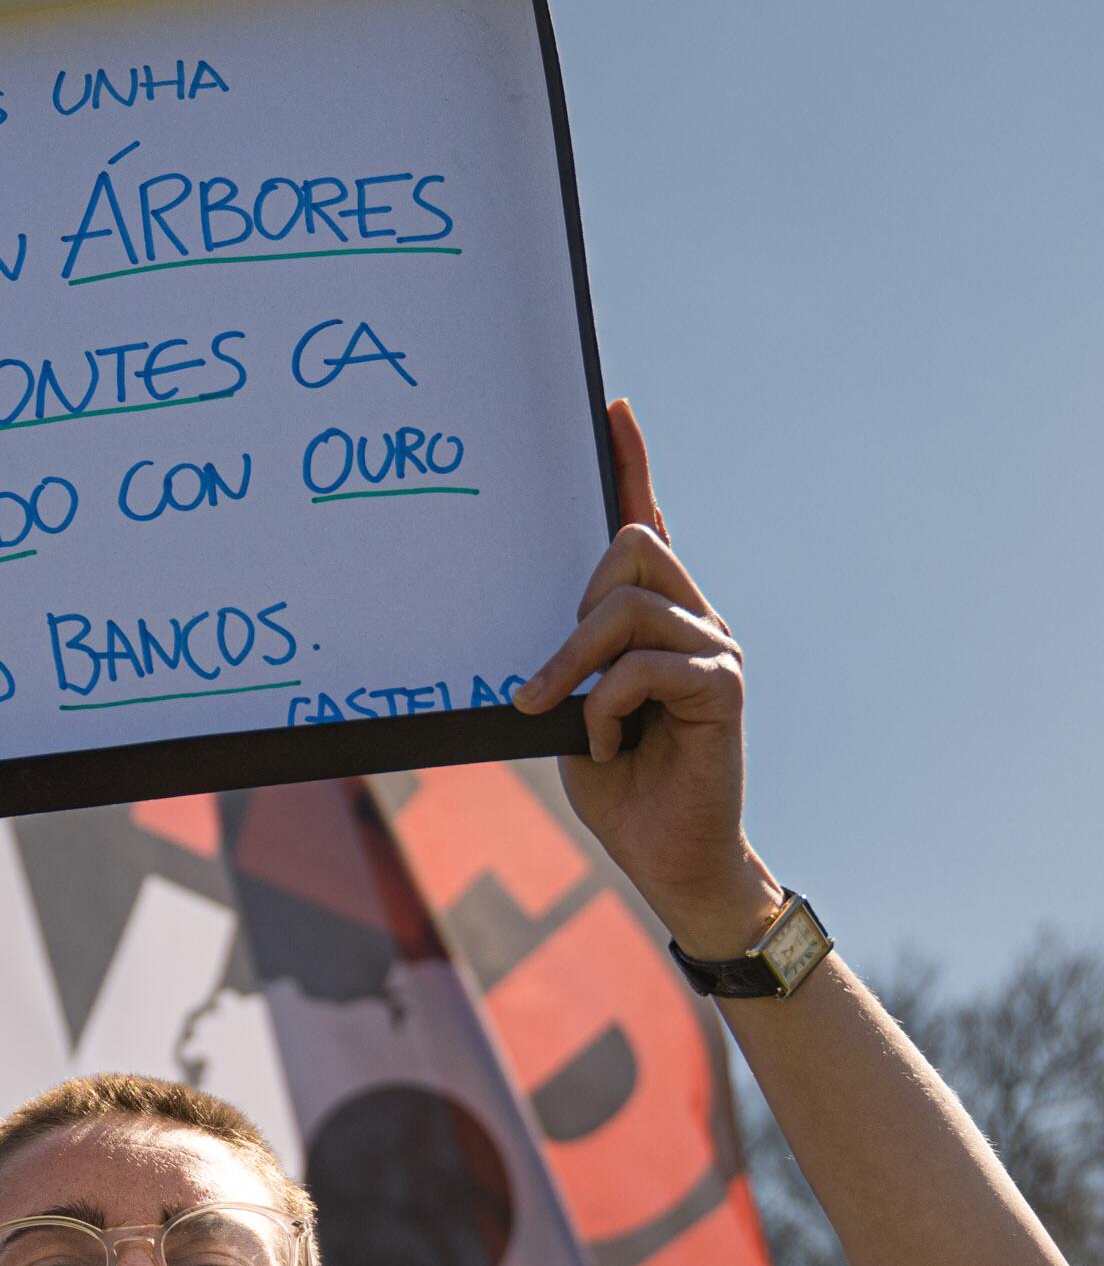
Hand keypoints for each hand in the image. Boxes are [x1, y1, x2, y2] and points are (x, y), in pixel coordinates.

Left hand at [513, 401, 779, 955]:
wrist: (667, 858)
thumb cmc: (620, 785)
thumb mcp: (573, 708)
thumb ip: (569, 654)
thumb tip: (542, 618)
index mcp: (658, 617)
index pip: (648, 520)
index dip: (631, 464)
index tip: (611, 407)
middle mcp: (696, 617)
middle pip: (633, 547)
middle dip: (575, 610)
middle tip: (546, 681)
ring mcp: (715, 648)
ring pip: (631, 605)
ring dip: (574, 664)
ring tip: (558, 714)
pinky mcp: (723, 687)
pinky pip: (646, 664)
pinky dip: (606, 706)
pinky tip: (606, 744)